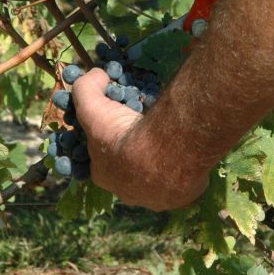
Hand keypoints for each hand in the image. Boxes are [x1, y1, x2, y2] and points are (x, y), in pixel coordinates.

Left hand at [71, 68, 208, 210]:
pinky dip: (183, 164)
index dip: (108, 136)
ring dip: (161, 158)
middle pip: (129, 168)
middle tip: (146, 126)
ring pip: (157, 175)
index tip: (120, 120)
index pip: (101, 156)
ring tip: (169, 134)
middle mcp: (127, 192)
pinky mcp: (181, 197)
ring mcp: (156, 198)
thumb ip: (86, 89)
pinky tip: (187, 146)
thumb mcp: (94, 107)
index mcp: (103, 175)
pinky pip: (181, 179)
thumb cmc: (125, 134)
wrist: (165, 155)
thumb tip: (96, 76)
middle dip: (135, 149)